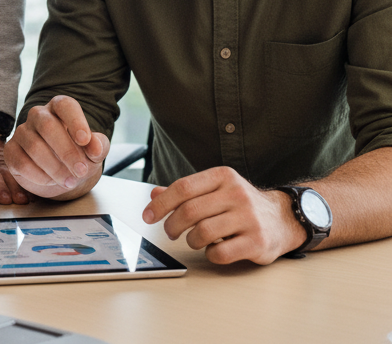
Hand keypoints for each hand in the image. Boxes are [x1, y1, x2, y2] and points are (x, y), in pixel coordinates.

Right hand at [3, 96, 108, 198]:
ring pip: (34, 147)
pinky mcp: (11, 151)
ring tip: (69, 181)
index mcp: (59, 108)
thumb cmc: (77, 156)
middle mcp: (38, 115)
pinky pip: (22, 163)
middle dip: (66, 151)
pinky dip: (39, 177)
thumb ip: (99, 146)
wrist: (59, 174)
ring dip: (55, 168)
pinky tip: (50, 181)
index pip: (65, 105)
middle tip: (81, 171)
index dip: (75, 121)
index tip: (85, 140)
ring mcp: (22, 132)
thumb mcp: (93, 151)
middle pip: (47, 126)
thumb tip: (95, 147)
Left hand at [142, 167, 306, 264]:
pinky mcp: (257, 242)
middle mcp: (236, 194)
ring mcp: (248, 218)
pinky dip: (209, 253)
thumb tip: (153, 194)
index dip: (160, 203)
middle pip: (190, 210)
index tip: (147, 215)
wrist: (282, 219)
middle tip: (168, 232)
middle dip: (172, 224)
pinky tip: (213, 248)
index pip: (183, 187)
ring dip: (190, 240)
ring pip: (203, 232)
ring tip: (193, 240)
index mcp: (222, 176)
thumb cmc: (240, 204)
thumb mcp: (215, 190)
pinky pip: (220, 252)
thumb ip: (185, 192)